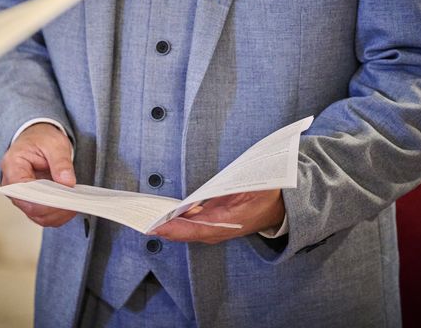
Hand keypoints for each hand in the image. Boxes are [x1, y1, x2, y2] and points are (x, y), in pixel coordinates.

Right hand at [1, 122, 76, 226]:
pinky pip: (45, 216)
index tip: (65, 196)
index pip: (24, 191)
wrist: (37, 139)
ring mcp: (21, 197)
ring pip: (39, 216)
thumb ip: (60, 162)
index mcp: (12, 166)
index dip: (45, 198)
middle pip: (31, 208)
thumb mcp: (54, 143)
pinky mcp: (32, 203)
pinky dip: (59, 215)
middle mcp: (12, 186)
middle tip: (75, 200)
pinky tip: (71, 205)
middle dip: (56, 207)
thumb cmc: (40, 139)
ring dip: (59, 213)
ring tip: (75, 202)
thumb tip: (67, 182)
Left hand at [152, 189, 284, 243]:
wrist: (281, 205)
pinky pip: (191, 224)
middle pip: (184, 232)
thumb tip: (197, 200)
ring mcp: (216, 228)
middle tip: (140, 221)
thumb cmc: (266, 195)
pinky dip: (176, 221)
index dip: (172, 229)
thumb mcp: (248, 188)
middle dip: (162, 227)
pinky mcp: (214, 223)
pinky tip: (164, 215)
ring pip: (186, 230)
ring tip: (146, 218)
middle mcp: (218, 230)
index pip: (193, 229)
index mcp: (227, 223)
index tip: (152, 227)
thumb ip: (223, 193)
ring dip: (167, 224)